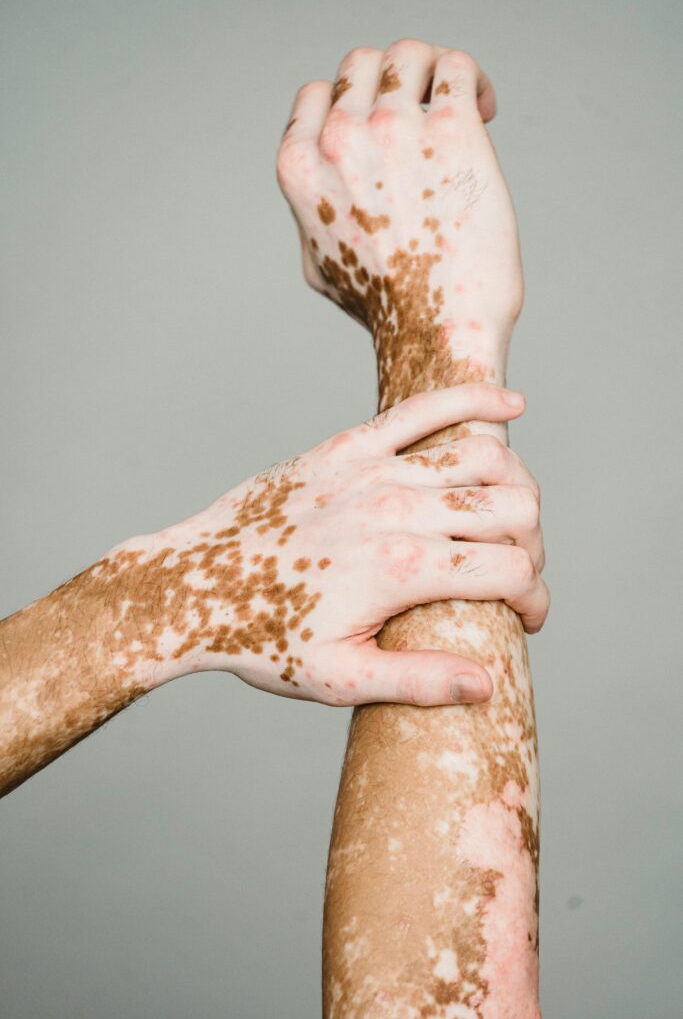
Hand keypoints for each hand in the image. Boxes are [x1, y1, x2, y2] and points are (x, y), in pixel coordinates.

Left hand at [105, 384, 546, 706]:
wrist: (193, 584)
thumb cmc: (261, 636)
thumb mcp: (338, 678)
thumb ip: (417, 681)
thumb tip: (488, 683)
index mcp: (399, 570)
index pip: (512, 571)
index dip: (537, 597)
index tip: (528, 619)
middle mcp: (394, 510)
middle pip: (512, 510)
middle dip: (533, 546)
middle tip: (516, 574)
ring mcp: (373, 470)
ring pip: (485, 457)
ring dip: (517, 486)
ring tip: (510, 517)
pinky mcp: (350, 445)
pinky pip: (427, 408)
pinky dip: (477, 401)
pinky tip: (511, 404)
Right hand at [277, 40, 521, 406]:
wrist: (434, 332)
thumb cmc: (384, 309)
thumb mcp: (318, 264)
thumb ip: (314, 215)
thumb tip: (327, 190)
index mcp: (300, 168)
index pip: (318, 94)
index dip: (353, 105)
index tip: (385, 127)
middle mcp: (342, 139)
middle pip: (363, 63)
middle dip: (395, 83)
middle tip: (427, 114)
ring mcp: (395, 129)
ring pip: (409, 54)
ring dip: (433, 74)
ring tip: (461, 105)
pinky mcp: (452, 130)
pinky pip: (456, 67)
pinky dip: (471, 79)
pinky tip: (483, 109)